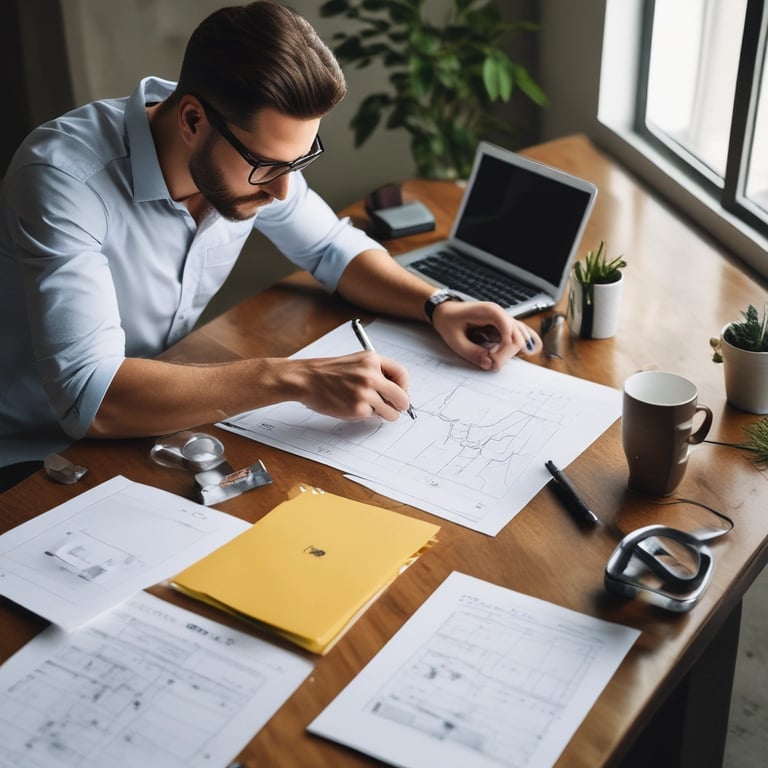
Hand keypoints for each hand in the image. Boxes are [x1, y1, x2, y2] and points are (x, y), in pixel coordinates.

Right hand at [291, 351, 411, 420]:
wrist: (306, 379)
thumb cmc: (329, 372)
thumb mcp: (356, 362)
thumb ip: (376, 372)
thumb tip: (397, 391)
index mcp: (372, 360)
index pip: (403, 374)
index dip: (404, 387)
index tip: (399, 392)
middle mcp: (371, 375)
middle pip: (402, 398)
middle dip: (400, 406)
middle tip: (393, 408)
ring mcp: (365, 393)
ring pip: (391, 412)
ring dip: (384, 413)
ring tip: (368, 407)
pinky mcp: (357, 409)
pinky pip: (373, 417)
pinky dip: (366, 415)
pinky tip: (352, 406)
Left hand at [431, 300, 541, 370]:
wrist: (446, 311)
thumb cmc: (449, 320)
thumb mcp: (455, 340)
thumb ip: (472, 353)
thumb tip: (489, 364)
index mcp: (489, 312)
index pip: (509, 329)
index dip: (504, 349)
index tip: (492, 360)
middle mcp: (501, 314)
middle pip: (518, 338)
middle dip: (506, 355)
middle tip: (489, 363)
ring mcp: (504, 321)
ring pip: (519, 340)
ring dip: (508, 354)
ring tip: (491, 358)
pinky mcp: (504, 328)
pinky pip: (516, 339)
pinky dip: (509, 350)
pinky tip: (499, 354)